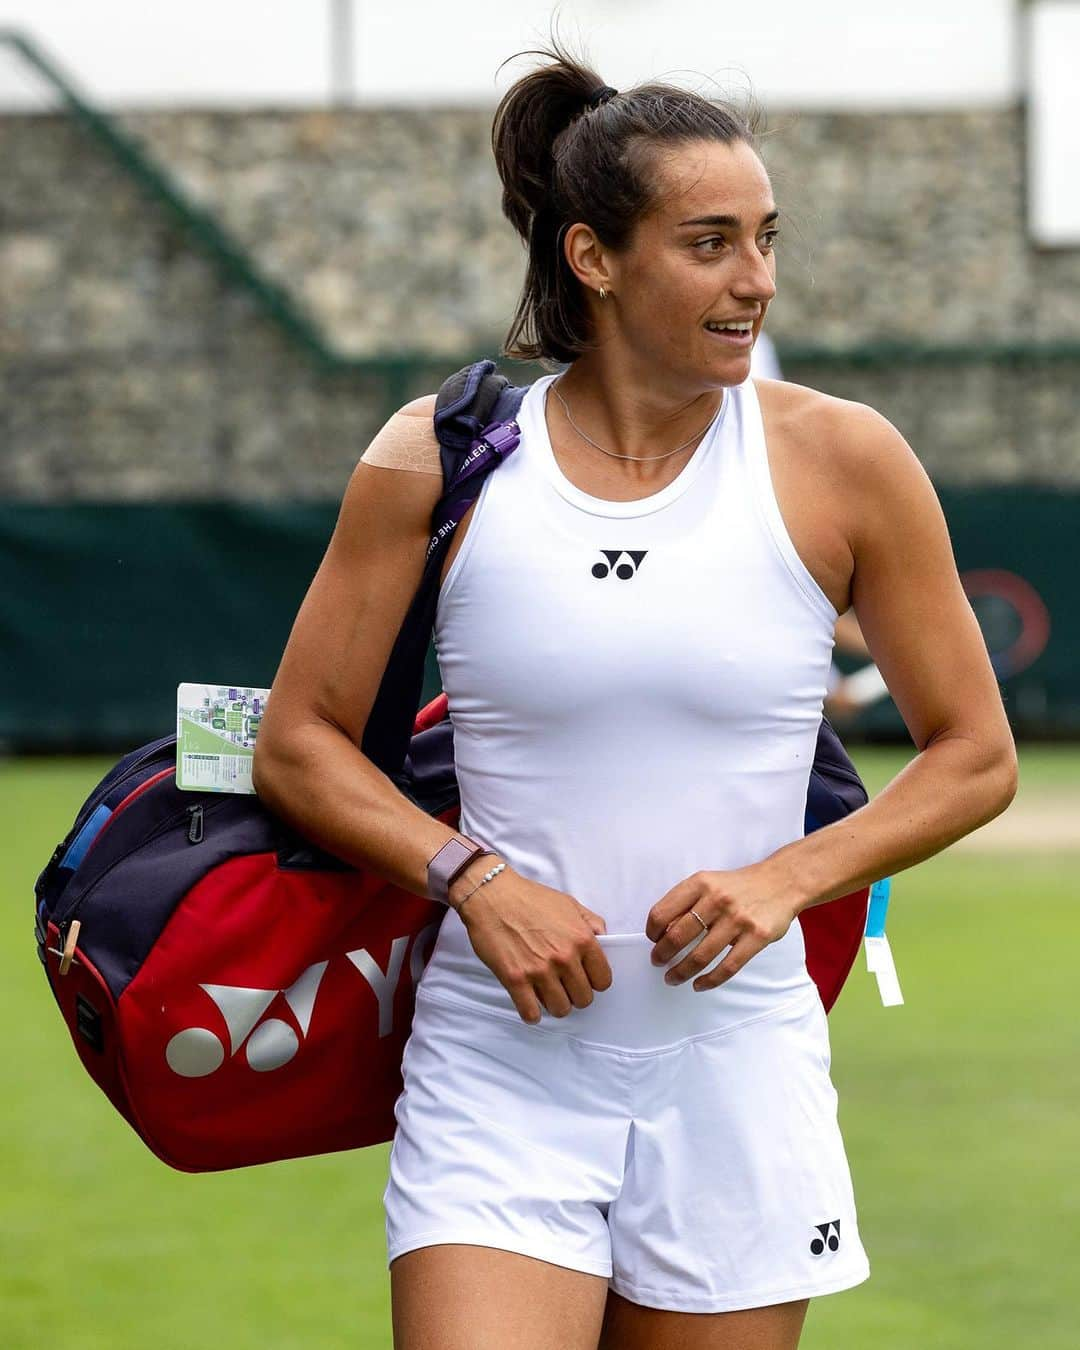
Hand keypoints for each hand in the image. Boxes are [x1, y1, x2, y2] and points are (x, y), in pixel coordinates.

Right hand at [455, 865, 611, 1023]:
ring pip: (560, 1009)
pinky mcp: (515, 979)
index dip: (594, 981)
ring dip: (555, 1004)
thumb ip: (591, 923)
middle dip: (575, 994)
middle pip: (583, 999)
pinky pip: (530, 1013)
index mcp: (582, 939)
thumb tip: (604, 940)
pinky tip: (529, 1002)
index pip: (603, 980)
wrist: (492, 895)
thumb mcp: (569, 903)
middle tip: (564, 986)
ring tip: (547, 993)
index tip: (584, 978)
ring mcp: (539, 970)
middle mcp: (564, 957)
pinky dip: (531, 1013)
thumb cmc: (529, 898)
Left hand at [645, 864, 798, 990]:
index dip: (652, 931)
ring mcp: (738, 919)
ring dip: (681, 972)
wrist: (781, 882)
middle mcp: (717, 899)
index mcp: (700, 883)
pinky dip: (709, 980)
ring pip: (700, 956)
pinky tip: (699, 984)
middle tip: (658, 963)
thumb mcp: (709, 882)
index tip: (653, 941)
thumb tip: (662, 934)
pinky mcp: (757, 937)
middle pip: (677, 936)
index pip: (662, 912)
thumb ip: (687, 902)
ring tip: (672, 978)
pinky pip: (728, 967)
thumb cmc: (738, 886)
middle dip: (662, 955)